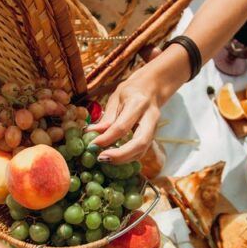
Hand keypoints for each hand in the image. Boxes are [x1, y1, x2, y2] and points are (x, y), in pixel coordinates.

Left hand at [87, 45, 188, 162]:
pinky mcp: (153, 137)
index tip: (92, 145)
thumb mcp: (116, 98)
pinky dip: (127, 157)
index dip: (106, 138)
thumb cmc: (131, 91)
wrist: (152, 88)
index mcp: (138, 104)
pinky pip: (141, 151)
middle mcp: (150, 118)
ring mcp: (154, 129)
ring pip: (142, 150)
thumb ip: (107, 117)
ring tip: (105, 160)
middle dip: (121, 155)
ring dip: (123, 159)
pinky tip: (115, 157)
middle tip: (102, 159)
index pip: (122, 126)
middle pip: (140, 143)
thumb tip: (92, 134)